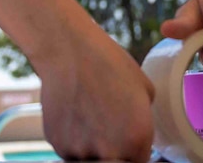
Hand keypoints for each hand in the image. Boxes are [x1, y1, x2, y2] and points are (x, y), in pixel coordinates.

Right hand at [35, 30, 155, 160]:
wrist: (69, 51)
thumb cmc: (109, 63)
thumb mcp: (145, 89)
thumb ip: (145, 120)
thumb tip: (140, 133)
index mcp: (137, 139)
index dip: (134, 152)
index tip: (129, 141)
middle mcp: (110, 151)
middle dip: (114, 153)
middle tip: (109, 129)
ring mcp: (81, 151)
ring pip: (90, 160)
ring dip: (92, 148)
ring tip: (90, 116)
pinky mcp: (58, 145)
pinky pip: (70, 151)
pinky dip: (73, 140)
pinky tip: (75, 114)